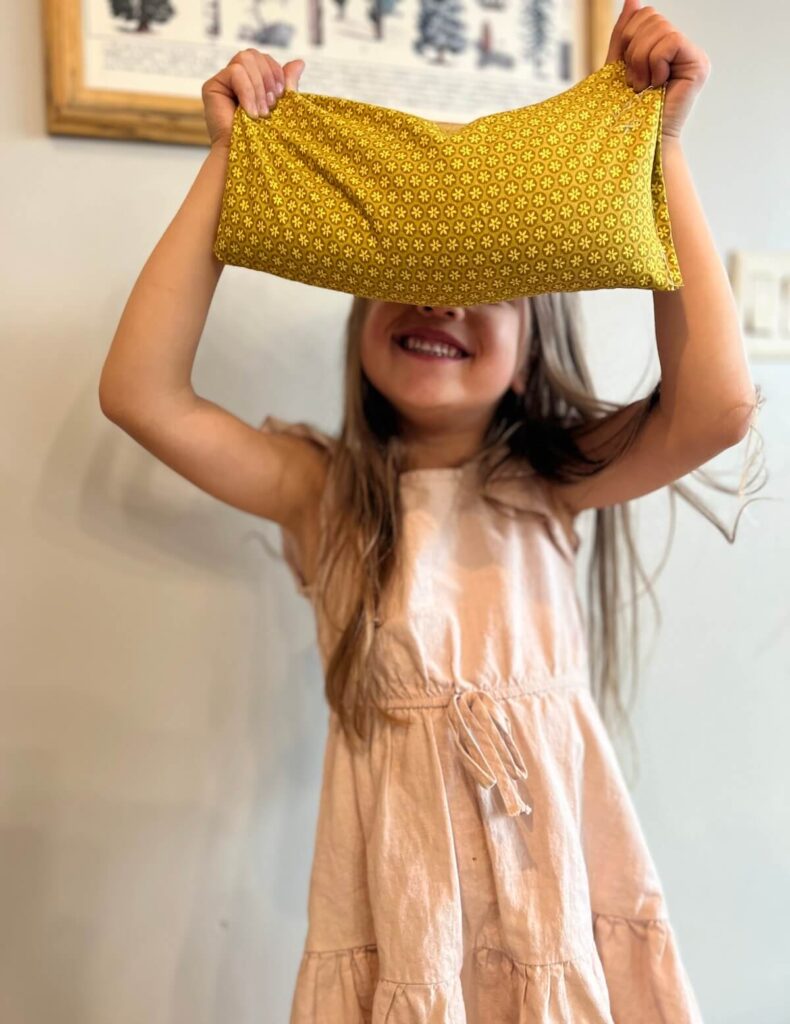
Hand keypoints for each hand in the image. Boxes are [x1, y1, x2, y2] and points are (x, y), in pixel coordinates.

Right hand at [201, 50, 304, 149]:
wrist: (248, 158)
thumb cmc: (265, 138)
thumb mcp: (281, 106)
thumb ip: (287, 83)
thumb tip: (300, 61)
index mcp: (251, 80)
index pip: (263, 58)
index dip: (275, 72)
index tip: (281, 96)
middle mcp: (235, 78)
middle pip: (253, 54)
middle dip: (267, 78)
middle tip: (271, 106)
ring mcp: (223, 81)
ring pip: (244, 59)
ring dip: (258, 88)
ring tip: (261, 113)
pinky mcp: (212, 86)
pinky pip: (235, 72)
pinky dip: (247, 93)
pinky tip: (250, 113)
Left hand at [604, 0, 710, 140]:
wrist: (636, 139)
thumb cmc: (626, 110)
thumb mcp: (619, 65)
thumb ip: (625, 33)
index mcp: (663, 45)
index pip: (645, 15)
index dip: (628, 37)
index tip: (627, 70)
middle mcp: (682, 47)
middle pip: (652, 18)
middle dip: (633, 50)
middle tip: (635, 82)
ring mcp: (692, 55)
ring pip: (660, 28)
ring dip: (641, 60)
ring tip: (643, 86)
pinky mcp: (699, 64)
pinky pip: (671, 41)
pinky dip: (656, 63)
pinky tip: (658, 84)